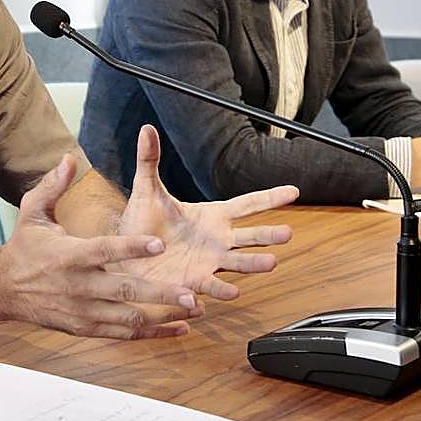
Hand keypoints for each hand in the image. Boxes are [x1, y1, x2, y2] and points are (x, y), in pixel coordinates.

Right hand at [0, 155, 199, 338]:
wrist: (3, 290)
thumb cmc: (24, 248)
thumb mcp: (32, 213)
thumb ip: (52, 187)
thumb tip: (68, 158)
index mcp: (69, 256)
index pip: (105, 250)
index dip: (132, 248)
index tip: (159, 244)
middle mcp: (78, 286)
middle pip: (124, 291)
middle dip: (160, 293)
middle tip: (191, 293)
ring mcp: (83, 311)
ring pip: (129, 317)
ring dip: (164, 316)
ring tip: (195, 309)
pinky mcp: (86, 328)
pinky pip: (124, 333)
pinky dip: (152, 333)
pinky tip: (179, 328)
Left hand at [116, 125, 296, 301]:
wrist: (126, 255)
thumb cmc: (141, 223)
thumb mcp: (146, 189)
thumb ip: (149, 159)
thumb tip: (146, 129)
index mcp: (212, 215)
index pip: (248, 205)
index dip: (271, 198)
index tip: (293, 192)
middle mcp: (217, 239)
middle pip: (251, 236)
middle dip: (269, 235)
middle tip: (287, 233)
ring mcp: (209, 262)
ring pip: (239, 262)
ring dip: (254, 263)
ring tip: (270, 262)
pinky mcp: (194, 282)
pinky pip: (212, 285)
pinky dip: (222, 290)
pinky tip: (233, 291)